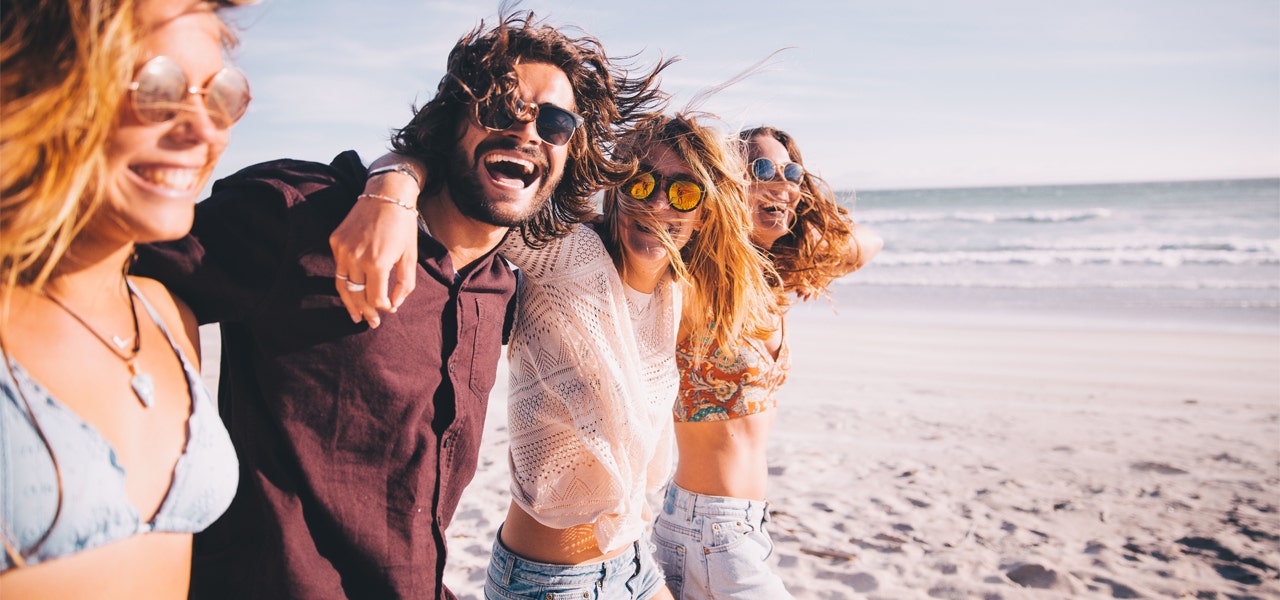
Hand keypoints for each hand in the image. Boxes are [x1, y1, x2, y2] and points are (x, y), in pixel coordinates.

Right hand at [329, 173, 420, 327]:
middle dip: (365, 312)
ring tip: (356, 316)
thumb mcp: (410, 257)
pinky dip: (346, 280)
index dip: (383, 308)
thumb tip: (393, 306)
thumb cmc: (403, 227)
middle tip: (371, 323)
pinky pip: (339, 267)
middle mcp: (355, 257)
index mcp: (377, 262)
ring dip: (350, 302)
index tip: (388, 311)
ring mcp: (342, 248)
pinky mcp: (335, 240)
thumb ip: (404, 284)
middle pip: (357, 295)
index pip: (375, 298)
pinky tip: (353, 288)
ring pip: (342, 285)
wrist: (386, 195)